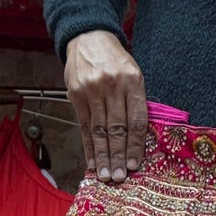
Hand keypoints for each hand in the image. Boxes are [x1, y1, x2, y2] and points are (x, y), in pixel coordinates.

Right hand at [64, 30, 148, 183]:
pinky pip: (83, 126)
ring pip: (98, 130)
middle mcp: (112, 86)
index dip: (135, 145)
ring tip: (105, 175)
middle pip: (116, 128)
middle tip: (118, 177)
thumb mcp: (134, 73)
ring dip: (102, 155)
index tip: (134, 165)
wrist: (89, 37)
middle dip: (118, 155)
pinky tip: (91, 161)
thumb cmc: (116, 60)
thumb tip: (139, 138)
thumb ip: (136, 101)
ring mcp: (92, 91)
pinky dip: (88, 146)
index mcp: (132, 81)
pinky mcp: (76, 95)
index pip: (136, 120)